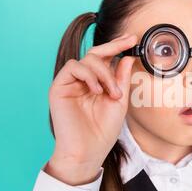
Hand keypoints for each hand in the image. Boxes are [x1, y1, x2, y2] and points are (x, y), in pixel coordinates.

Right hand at [46, 34, 136, 184]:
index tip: (132, 39)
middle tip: (128, 42)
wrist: (88, 151)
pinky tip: (97, 89)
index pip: (105, 59)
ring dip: (104, 72)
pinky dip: (88, 75)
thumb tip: (127, 57)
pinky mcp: (59, 87)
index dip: (117, 47)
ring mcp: (70, 83)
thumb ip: (121, 79)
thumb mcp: (119, 101)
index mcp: (97, 84)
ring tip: (112, 92)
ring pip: (87, 59)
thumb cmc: (103, 130)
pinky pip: (73, 67)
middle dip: (113, 46)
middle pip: (95, 53)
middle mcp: (83, 81)